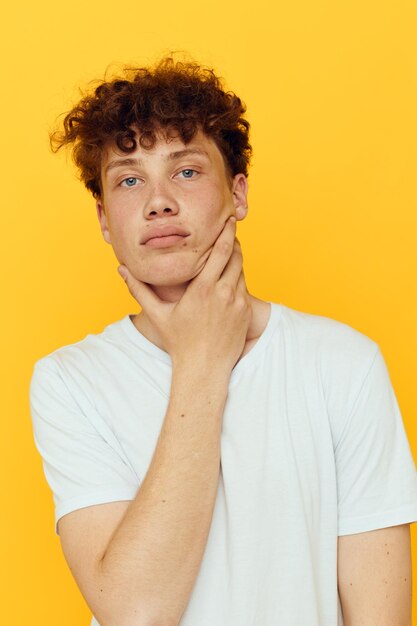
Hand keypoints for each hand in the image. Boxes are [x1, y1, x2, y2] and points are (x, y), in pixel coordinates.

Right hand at [118, 217, 251, 372]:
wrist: (204, 369)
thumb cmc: (179, 342)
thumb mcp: (157, 315)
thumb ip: (139, 289)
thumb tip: (121, 269)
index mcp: (203, 288)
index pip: (222, 250)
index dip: (227, 232)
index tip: (228, 220)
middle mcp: (224, 293)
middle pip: (236, 256)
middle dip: (233, 242)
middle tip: (229, 232)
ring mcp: (238, 303)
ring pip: (242, 271)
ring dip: (236, 261)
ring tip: (227, 255)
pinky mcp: (246, 313)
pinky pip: (244, 288)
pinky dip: (238, 280)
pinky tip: (228, 280)